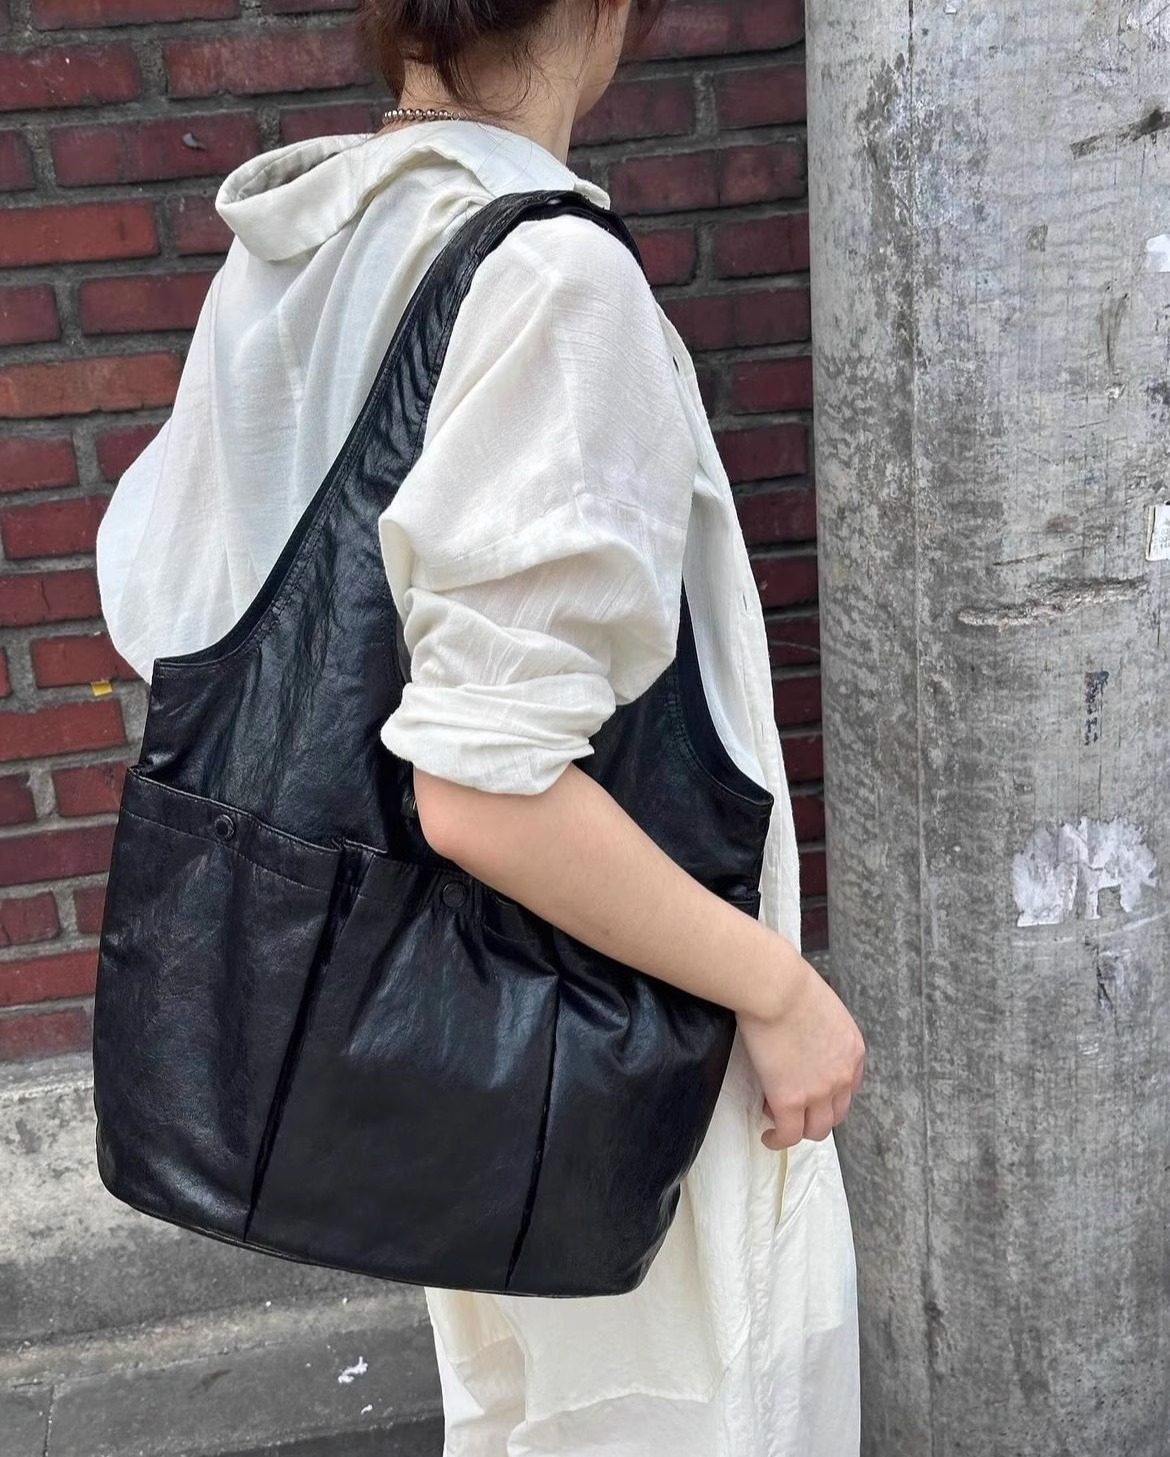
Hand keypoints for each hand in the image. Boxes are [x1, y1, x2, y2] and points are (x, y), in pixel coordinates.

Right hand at [736, 954, 865, 1149]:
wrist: (776, 989)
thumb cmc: (789, 984)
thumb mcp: (822, 1006)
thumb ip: (822, 1027)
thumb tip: (802, 1029)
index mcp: (853, 1051)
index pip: (849, 1087)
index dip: (829, 1093)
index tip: (810, 1090)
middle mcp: (843, 1076)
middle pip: (836, 1113)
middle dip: (816, 1113)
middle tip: (793, 1105)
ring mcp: (818, 1092)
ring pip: (816, 1130)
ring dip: (799, 1129)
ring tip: (779, 1121)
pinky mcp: (789, 1101)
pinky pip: (788, 1135)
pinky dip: (778, 1140)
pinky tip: (768, 1137)